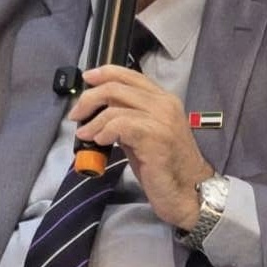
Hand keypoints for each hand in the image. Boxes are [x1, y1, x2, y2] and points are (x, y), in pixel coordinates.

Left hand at [69, 65, 213, 229]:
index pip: (130, 74)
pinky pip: (120, 125)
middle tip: (76, 115)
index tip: (87, 78)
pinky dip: (104, 132)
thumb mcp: (144, 134)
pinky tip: (100, 142)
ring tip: (85, 135)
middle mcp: (165, 104)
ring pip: (115, 106)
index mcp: (164, 99)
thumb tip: (99, 110)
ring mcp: (162, 120)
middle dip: (89, 99)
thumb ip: (128, 117)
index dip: (104, 73)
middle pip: (117, 87)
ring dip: (93, 121)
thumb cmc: (165, 167)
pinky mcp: (156, 137)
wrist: (189, 192)